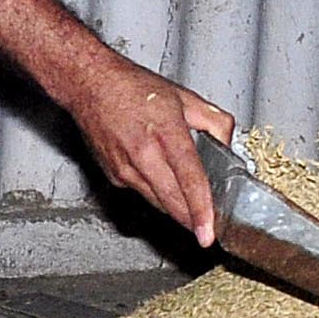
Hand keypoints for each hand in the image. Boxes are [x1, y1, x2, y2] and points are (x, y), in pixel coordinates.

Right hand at [61, 55, 237, 245]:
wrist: (90, 85)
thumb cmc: (133, 88)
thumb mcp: (185, 97)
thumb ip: (215, 121)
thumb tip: (228, 144)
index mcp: (165, 132)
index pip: (188, 179)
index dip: (200, 209)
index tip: (208, 231)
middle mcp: (143, 154)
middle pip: (172, 201)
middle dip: (191, 221)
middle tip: (208, 230)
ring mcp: (125, 168)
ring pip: (158, 202)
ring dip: (176, 210)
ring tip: (193, 212)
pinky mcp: (114, 176)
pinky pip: (143, 193)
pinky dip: (158, 195)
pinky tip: (165, 185)